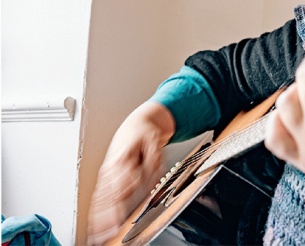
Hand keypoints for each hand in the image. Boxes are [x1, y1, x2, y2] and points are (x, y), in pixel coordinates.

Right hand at [88, 102, 174, 244]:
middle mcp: (111, 170)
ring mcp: (107, 175)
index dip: (118, 206)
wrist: (135, 125)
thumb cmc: (144, 134)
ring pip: (100, 200)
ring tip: (96, 236)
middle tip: (104, 236)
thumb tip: (150, 178)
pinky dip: (95, 212)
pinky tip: (94, 225)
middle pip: (107, 199)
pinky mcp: (106, 178)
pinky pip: (99, 197)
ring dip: (97, 219)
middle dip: (105, 219)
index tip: (118, 221)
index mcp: (122, 161)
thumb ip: (152, 161)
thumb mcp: (154, 143)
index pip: (120, 188)